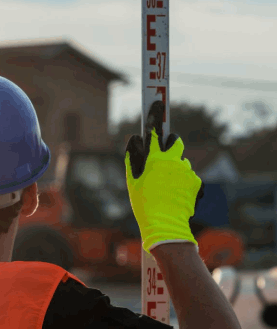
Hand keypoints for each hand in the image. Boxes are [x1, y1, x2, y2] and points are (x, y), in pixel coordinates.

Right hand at [124, 123, 204, 253]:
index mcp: (155, 158)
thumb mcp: (132, 180)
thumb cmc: (144, 203)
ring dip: (175, 167)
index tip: (158, 105)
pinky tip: (174, 193)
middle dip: (171, 143)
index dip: (155, 117)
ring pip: (182, 161)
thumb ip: (133, 158)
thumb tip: (135, 140)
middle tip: (163, 153)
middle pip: (176, 142)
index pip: (156, 132)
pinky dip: (183, 180)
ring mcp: (187, 171)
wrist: (164, 223)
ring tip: (165, 184)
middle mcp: (174, 161)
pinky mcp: (196, 182)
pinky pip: (189, 176)